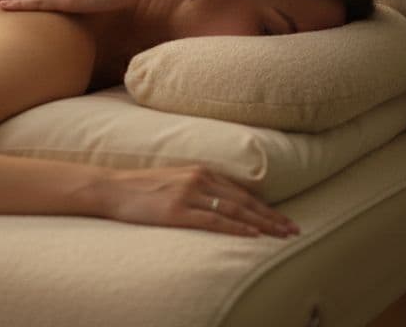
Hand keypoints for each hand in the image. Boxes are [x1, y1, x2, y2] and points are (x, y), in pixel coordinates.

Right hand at [101, 165, 299, 237]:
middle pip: (244, 202)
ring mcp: (188, 195)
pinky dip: (236, 228)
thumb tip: (220, 203)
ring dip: (262, 224)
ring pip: (235, 211)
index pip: (241, 192)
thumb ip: (197, 187)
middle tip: (293, 230)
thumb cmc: (139, 188)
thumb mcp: (174, 180)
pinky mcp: (178, 211)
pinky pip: (214, 222)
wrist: (112, 188)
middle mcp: (199, 179)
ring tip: (281, 235)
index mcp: (200, 171)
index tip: (284, 219)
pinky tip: (253, 235)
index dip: (265, 207)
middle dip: (272, 217)